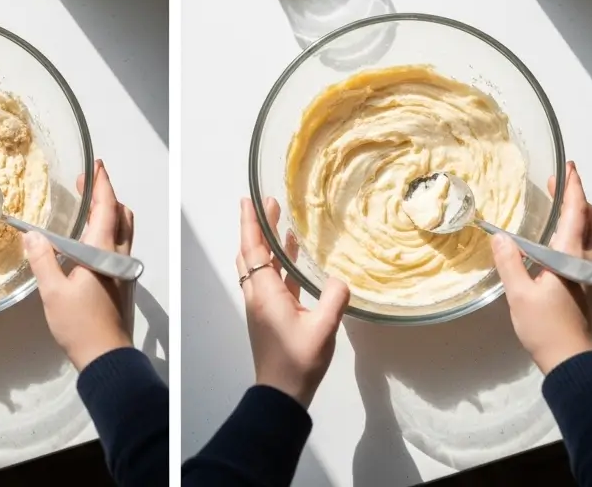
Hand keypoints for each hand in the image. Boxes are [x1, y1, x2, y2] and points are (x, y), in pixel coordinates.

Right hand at [25, 159, 134, 370]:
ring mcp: (124, 270)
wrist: (107, 356)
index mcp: (104, 252)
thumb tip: (33, 235)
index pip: (107, 208)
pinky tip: (89, 240)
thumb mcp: (53, 292)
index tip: (96, 166)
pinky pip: (119, 247)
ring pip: (124, 231)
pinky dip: (108, 232)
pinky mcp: (122, 282)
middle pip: (122, 215)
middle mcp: (120, 256)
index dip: (102, 184)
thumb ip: (43, 260)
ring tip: (87, 207)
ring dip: (110, 213)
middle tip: (86, 184)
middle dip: (107, 195)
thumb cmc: (80, 324)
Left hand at [237, 197, 348, 407]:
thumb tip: (341, 278)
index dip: (251, 223)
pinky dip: (277, 263)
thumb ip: (334, 299)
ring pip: (258, 266)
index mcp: (265, 294)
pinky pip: (271, 280)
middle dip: (256, 227)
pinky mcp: (271, 315)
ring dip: (266, 244)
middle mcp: (258, 295)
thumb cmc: (299, 361)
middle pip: (251, 253)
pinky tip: (293, 256)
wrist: (282, 393)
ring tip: (280, 222)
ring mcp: (263, 306)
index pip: (254, 249)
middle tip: (268, 203)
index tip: (250, 199)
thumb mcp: (323, 329)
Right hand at [491, 161, 591, 375]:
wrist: (574, 363)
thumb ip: (510, 263)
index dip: (573, 187)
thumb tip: (501, 238)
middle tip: (559, 186)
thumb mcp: (520, 295)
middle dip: (578, 198)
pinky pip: (589, 252)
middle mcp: (588, 262)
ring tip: (559, 211)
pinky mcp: (591, 289)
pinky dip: (578, 237)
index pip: (577, 212)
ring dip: (580, 217)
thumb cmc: (547, 329)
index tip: (568, 168)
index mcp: (572, 257)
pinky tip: (559, 246)